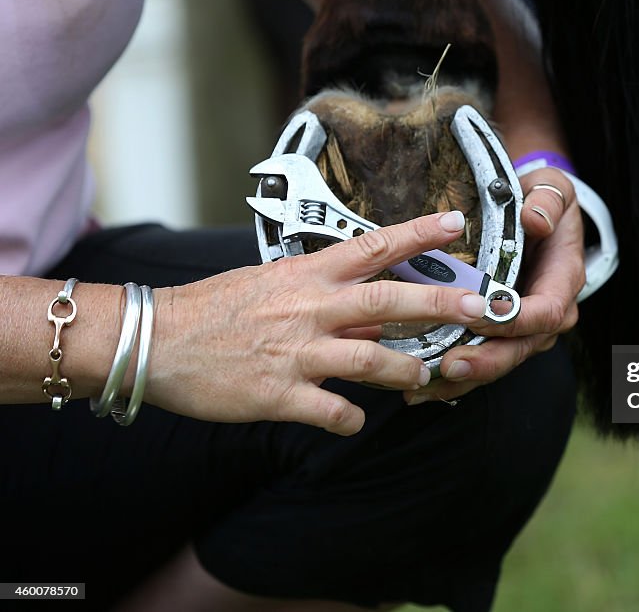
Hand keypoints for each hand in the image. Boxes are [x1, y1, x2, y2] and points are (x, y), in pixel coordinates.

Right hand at [146, 211, 487, 435]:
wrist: (156, 339)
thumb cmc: (217, 309)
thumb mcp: (273, 286)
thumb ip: (327, 299)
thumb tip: (377, 317)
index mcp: (307, 275)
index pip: (373, 246)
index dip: (417, 234)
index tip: (455, 223)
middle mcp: (308, 308)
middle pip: (386, 303)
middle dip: (438, 306)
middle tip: (479, 310)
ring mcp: (295, 352)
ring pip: (370, 361)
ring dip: (405, 371)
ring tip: (423, 377)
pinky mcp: (278, 393)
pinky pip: (332, 411)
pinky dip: (351, 418)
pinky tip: (355, 420)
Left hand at [405, 167, 584, 403]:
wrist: (538, 212)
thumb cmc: (543, 200)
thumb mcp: (552, 188)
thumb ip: (548, 202)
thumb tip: (536, 218)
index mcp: (562, 280)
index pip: (547, 311)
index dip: (515, 318)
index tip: (482, 315)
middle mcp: (548, 313)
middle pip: (520, 348)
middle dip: (485, 360)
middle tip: (449, 366)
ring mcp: (525, 329)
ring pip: (498, 362)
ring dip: (462, 379)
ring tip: (423, 389)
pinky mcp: (502, 335)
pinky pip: (481, 360)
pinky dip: (453, 379)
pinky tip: (420, 390)